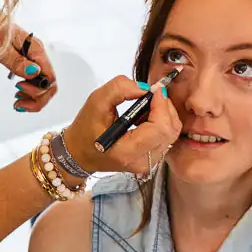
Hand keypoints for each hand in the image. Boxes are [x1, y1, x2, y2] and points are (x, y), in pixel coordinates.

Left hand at [0, 24, 58, 113]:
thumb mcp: (0, 50)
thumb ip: (18, 62)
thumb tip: (35, 72)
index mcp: (36, 50)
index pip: (49, 78)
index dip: (37, 90)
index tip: (18, 89)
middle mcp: (38, 54)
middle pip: (49, 83)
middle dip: (37, 98)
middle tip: (18, 102)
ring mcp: (33, 57)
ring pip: (43, 83)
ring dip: (33, 97)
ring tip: (17, 101)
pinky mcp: (26, 59)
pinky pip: (35, 78)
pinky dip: (29, 90)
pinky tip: (18, 92)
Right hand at [66, 76, 181, 176]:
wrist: (80, 154)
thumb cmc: (85, 131)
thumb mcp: (96, 102)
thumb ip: (120, 89)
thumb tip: (145, 88)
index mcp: (126, 151)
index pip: (160, 128)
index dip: (162, 105)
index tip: (154, 91)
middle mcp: (141, 162)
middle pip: (170, 131)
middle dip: (165, 108)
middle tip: (151, 96)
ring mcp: (148, 164)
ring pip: (172, 134)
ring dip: (164, 115)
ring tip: (145, 107)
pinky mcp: (151, 161)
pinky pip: (167, 138)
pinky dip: (161, 123)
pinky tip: (145, 118)